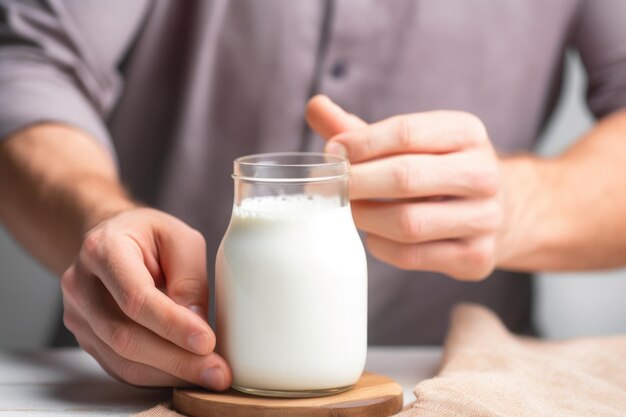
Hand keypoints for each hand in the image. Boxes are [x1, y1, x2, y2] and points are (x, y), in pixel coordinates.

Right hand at [61, 208, 231, 388]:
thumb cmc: (151, 236)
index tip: (206, 341)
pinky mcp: (87, 339)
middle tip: (217, 371)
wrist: (113, 239)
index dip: (171, 324)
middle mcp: (81, 285)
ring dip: (170, 373)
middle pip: (125, 336)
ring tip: (210, 374)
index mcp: (103, 250)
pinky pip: (121, 367)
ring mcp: (79, 316)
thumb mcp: (181, 239)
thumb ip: (190, 278)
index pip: (135, 297)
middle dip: (176, 359)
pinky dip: (157, 375)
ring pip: (122, 359)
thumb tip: (197, 326)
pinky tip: (187, 372)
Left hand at [307, 96, 502, 279]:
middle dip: (355, 182)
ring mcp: (485, 219)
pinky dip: (380, 246)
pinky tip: (373, 235)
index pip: (405, 132)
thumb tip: (315, 106)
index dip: (360, 143)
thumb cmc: (437, 170)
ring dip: (364, 217)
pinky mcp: (476, 257)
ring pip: (407, 223)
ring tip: (346, 211)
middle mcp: (483, 174)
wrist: (497, 212)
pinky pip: (411, 255)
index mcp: (467, 133)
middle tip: (324, 188)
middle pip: (405, 177)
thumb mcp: (409, 142)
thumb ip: (361, 129)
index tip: (330, 153)